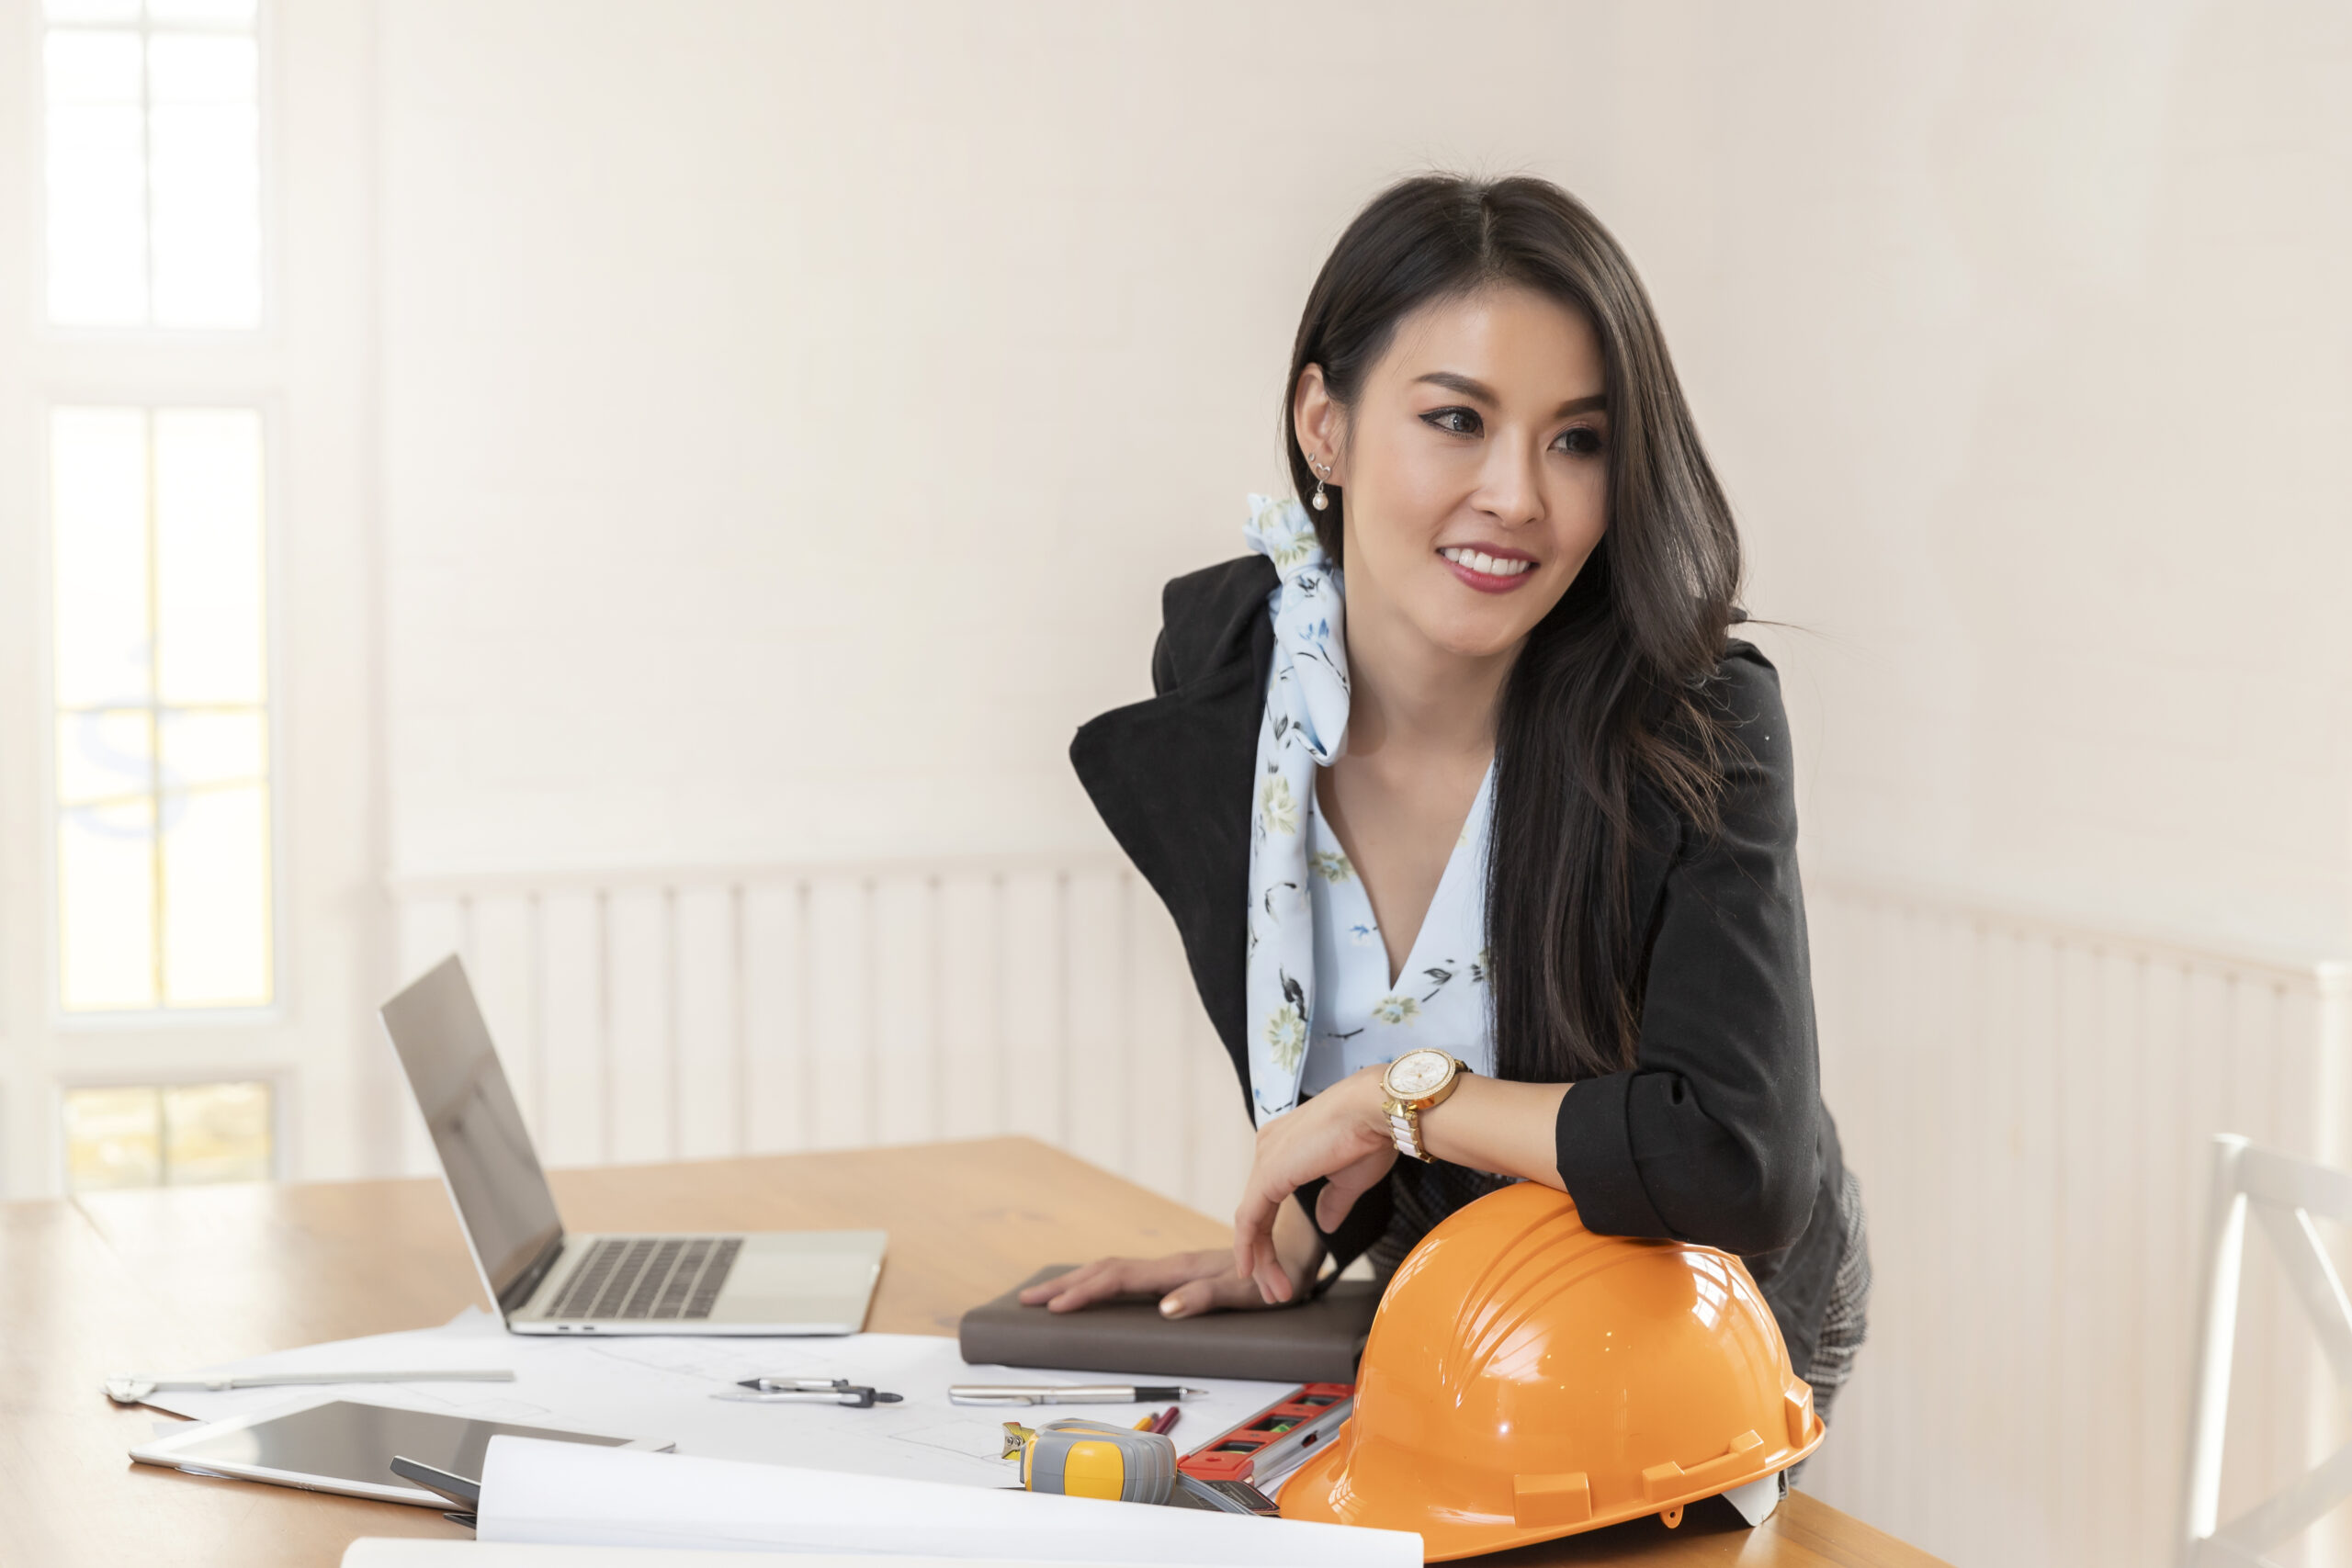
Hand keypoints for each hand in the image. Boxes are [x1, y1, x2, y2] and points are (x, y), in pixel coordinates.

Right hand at [1016, 1232, 1318, 1320]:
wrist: (1301, 1242)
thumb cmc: (1279, 1270)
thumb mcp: (1246, 1290)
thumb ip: (1206, 1296)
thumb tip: (1164, 1309)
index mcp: (1180, 1270)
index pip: (1119, 1280)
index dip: (1084, 1292)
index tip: (1053, 1306)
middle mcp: (1172, 1266)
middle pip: (1106, 1270)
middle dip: (1066, 1285)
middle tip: (1027, 1299)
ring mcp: (1176, 1267)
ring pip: (1116, 1270)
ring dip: (1079, 1281)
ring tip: (1048, 1294)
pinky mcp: (1183, 1271)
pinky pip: (1132, 1275)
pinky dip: (1103, 1280)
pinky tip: (1097, 1288)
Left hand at [1232, 1066, 1396, 1306]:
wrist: (1379, 1111)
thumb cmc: (1373, 1136)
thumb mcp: (1350, 1178)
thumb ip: (1332, 1202)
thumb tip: (1325, 1224)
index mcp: (1287, 1146)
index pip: (1268, 1199)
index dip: (1271, 1237)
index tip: (1281, 1269)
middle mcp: (1269, 1148)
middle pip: (1257, 1212)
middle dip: (1264, 1256)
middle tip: (1276, 1291)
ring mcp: (1265, 1159)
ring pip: (1252, 1220)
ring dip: (1261, 1261)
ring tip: (1275, 1293)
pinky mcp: (1268, 1173)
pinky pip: (1250, 1218)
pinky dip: (1249, 1247)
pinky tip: (1251, 1272)